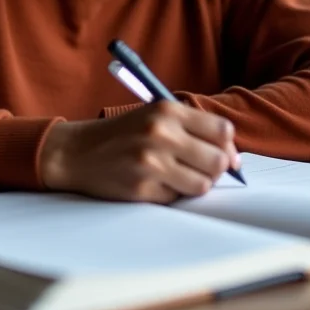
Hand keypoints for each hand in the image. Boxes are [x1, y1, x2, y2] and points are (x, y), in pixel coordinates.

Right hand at [39, 101, 240, 203]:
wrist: (77, 151)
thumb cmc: (123, 133)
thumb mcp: (155, 115)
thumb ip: (192, 129)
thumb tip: (233, 157)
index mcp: (168, 110)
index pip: (222, 131)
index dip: (228, 146)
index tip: (224, 153)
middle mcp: (161, 134)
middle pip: (218, 161)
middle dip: (215, 168)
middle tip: (200, 168)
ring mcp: (150, 163)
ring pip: (202, 185)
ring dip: (194, 184)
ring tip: (177, 176)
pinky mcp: (140, 189)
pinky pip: (176, 199)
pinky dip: (170, 194)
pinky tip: (154, 183)